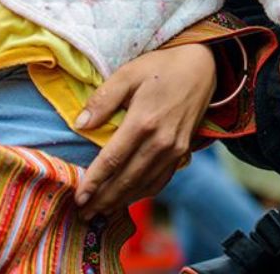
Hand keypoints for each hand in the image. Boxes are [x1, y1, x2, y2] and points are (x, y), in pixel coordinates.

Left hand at [74, 43, 215, 218]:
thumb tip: (80, 124)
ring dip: (121, 201)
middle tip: (84, 214)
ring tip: (101, 212)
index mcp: (143, 121)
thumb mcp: (128, 73)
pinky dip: (143, 194)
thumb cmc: (161, 67)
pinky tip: (129, 198)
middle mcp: (161, 142)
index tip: (78, 197)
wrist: (201, 67)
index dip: (94, 181)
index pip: (112, 160)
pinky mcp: (182, 152)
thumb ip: (103, 99)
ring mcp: (174, 149)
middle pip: (127, 179)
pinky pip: (161, 180)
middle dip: (103, 199)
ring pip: (144, 185)